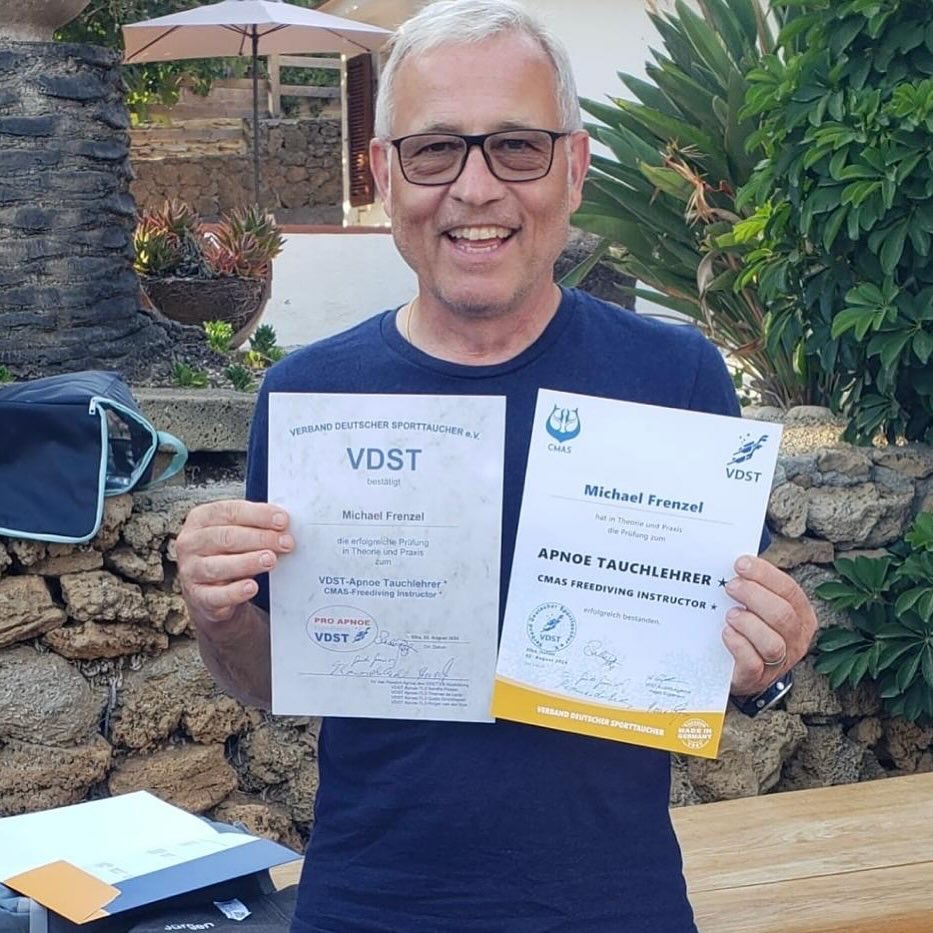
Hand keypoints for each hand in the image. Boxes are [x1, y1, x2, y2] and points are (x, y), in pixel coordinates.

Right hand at [176, 500, 293, 623]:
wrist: (210, 592)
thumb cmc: (226, 554)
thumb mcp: (237, 533)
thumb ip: (254, 526)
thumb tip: (282, 524)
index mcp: (200, 519)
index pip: (229, 512)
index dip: (258, 515)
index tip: (282, 520)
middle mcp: (190, 543)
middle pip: (226, 537)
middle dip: (260, 538)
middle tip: (285, 543)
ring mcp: (190, 571)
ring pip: (218, 566)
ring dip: (248, 562)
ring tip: (270, 560)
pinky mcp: (197, 598)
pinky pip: (215, 595)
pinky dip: (235, 592)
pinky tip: (251, 587)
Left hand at [722, 554, 816, 696]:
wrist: (738, 668)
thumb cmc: (749, 628)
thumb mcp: (758, 605)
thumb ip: (753, 585)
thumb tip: (735, 562)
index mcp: (801, 615)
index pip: (789, 590)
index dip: (765, 574)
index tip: (740, 564)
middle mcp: (795, 639)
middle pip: (783, 615)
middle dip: (754, 596)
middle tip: (731, 587)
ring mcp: (779, 662)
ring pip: (772, 643)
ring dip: (749, 624)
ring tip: (730, 614)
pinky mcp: (756, 678)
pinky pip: (753, 663)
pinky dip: (739, 646)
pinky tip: (727, 633)